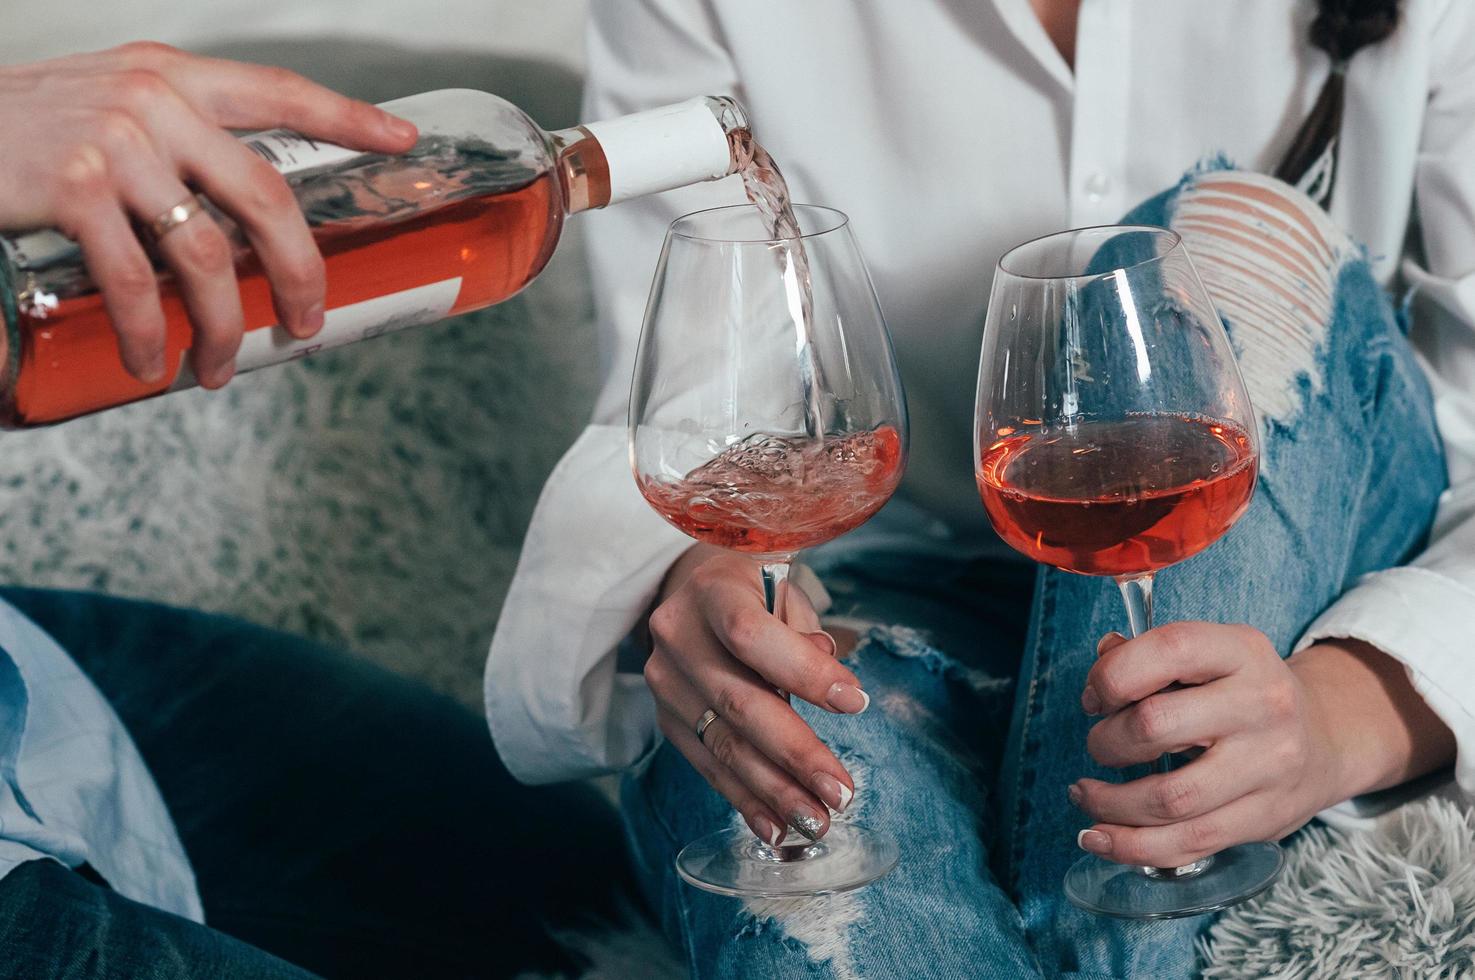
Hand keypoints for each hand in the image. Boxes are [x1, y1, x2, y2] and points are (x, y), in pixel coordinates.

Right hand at [0, 42, 417, 386]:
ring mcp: (115, 144)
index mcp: (174, 78)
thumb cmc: (27, 126)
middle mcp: (153, 102)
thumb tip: (241, 214)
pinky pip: (134, 283)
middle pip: (265, 198)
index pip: (279, 90)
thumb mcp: (110, 103)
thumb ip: (175, 135)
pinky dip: (147, 334)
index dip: (348, 117)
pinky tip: (148, 361)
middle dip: (298, 272)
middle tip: (306, 322)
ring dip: (220, 325)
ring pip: (205, 255)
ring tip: (217, 365)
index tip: (402, 142)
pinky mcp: (74, 188)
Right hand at [644, 547, 869, 845]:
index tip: (855, 703)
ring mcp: (666, 682)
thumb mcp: (784, 588)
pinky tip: (776, 827)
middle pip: (738, 702)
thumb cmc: (755, 587)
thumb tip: (833, 686)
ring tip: (816, 822)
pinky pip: (709, 765)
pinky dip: (745, 800)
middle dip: (794, 754)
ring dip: (773, 791)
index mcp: (710, 590)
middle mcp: (677, 636)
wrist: (692, 587)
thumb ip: (805, 631)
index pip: (751, 635)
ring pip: (723, 744)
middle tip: (840, 793)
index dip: (802, 671)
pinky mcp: (668, 718)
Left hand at [1069, 623, 1344, 868]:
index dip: (1113, 674)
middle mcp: (1262, 705)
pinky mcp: (1265, 819)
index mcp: (1242, 651)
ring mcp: (1268, 766)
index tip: (1094, 699)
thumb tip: (1102, 661)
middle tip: (1099, 745)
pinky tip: (1099, 836)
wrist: (1324, 739)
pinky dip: (1132, 845)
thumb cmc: (1240, 692)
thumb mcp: (1209, 656)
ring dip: (1110, 802)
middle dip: (1106, 741)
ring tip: (1086, 794)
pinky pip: (1187, 843)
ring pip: (1170, 798)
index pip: (1169, 649)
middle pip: (1157, 726)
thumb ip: (1148, 654)